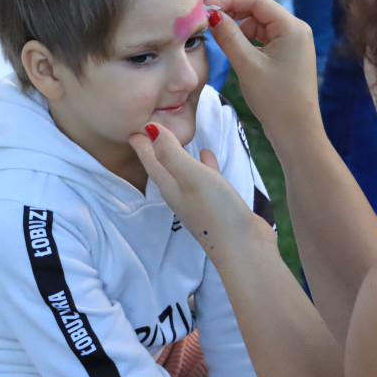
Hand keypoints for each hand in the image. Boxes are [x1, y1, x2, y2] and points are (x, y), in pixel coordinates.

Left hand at [129, 123, 271, 262]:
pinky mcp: (217, 203)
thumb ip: (171, 153)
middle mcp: (181, 194)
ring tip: (176, 139)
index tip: (133, 129)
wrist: (243, 247)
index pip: (151, 162)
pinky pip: (205, 177)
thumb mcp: (191, 176)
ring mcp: (199, 200)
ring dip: (179, 155)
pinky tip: (207, 155)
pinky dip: (204, 164)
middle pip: (164, 166)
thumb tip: (150, 129)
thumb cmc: (215, 210)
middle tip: (149, 131)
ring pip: (183, 171)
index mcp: (170, 187)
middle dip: (156, 148)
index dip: (142, 144)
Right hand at [205, 0, 320, 146]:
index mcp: (292, 27)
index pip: (257, 1)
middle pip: (259, 11)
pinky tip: (235, 52)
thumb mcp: (247, 65)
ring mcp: (294, 43)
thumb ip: (228, 36)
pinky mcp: (289, 56)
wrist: (297, 131)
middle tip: (207, 22)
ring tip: (220, 41)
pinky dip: (248, 42)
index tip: (205, 7)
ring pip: (260, 26)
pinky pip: (264, 40)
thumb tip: (212, 14)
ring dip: (239, 29)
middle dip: (233, 14)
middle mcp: (297, 30)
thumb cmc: (275, 99)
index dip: (229, 0)